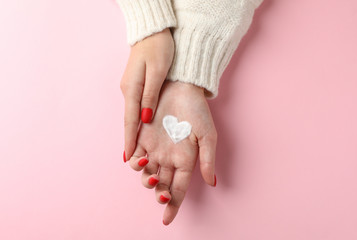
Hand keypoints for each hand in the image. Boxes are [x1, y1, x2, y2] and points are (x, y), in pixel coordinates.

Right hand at [120, 28, 173, 160]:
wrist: (154, 32)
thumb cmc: (158, 49)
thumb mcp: (157, 71)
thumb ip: (150, 96)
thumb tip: (145, 119)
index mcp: (132, 89)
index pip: (130, 121)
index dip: (130, 140)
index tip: (129, 158)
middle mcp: (129, 91)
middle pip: (130, 122)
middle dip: (131, 141)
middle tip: (134, 162)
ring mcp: (132, 89)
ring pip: (133, 116)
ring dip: (134, 134)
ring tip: (139, 153)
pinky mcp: (138, 86)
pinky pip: (138, 108)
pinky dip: (139, 122)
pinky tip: (143, 131)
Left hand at [126, 81, 217, 224]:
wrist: (181, 86)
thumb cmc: (197, 109)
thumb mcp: (207, 135)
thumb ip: (207, 159)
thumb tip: (211, 183)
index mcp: (185, 160)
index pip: (178, 189)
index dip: (172, 205)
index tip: (166, 220)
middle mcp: (169, 158)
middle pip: (161, 185)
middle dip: (159, 194)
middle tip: (160, 192)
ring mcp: (154, 149)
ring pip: (146, 174)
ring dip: (146, 180)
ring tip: (151, 174)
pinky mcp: (141, 137)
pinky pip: (133, 157)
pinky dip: (133, 162)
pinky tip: (138, 160)